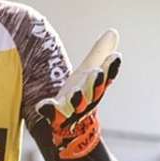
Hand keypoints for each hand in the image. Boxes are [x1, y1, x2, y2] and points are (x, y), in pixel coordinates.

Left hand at [35, 29, 121, 158]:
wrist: (72, 129)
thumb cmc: (80, 95)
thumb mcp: (89, 71)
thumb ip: (99, 53)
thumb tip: (113, 31)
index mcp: (95, 87)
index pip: (106, 77)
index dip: (111, 68)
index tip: (116, 56)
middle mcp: (86, 99)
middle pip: (94, 92)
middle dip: (96, 83)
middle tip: (97, 73)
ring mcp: (71, 110)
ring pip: (76, 105)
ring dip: (77, 98)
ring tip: (76, 92)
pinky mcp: (55, 116)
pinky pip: (51, 114)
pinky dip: (48, 110)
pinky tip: (43, 105)